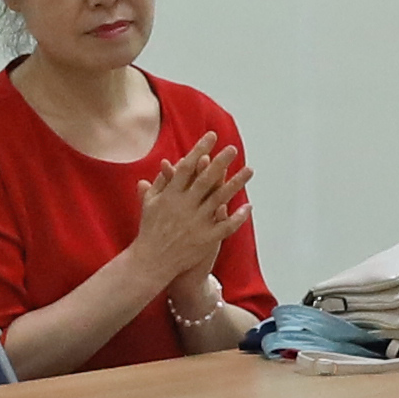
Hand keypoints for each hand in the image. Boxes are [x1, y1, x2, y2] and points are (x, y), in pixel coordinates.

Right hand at [134, 135, 248, 290]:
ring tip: (249, 170)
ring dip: (236, 184)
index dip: (199, 150)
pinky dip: (237, 217)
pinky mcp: (205, 239)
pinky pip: (225, 226)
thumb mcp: (149, 204)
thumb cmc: (150, 230)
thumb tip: (166, 164)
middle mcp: (184, 206)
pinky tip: (249, 206)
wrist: (151, 261)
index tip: (212, 136)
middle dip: (220, 162)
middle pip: (206, 179)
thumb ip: (158, 183)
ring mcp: (196, 223)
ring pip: (220, 199)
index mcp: (170, 195)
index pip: (187, 167)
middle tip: (233, 148)